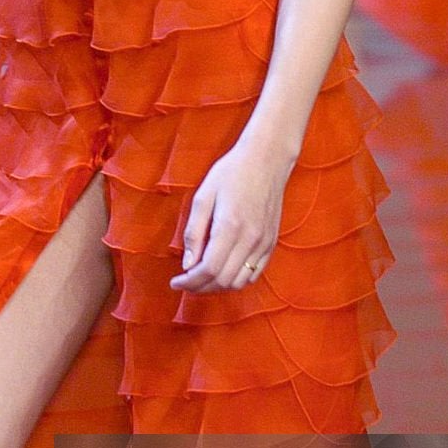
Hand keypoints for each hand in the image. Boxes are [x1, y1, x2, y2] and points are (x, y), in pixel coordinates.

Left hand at [171, 139, 290, 293]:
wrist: (267, 159)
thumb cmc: (231, 173)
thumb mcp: (203, 196)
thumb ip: (195, 232)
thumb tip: (188, 264)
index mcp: (230, 226)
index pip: (209, 269)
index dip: (190, 282)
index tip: (176, 282)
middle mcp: (250, 239)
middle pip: (223, 280)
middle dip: (200, 287)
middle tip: (185, 282)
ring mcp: (263, 243)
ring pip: (240, 282)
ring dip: (218, 286)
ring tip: (202, 279)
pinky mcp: (271, 242)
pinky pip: (254, 274)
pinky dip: (236, 280)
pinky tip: (223, 271)